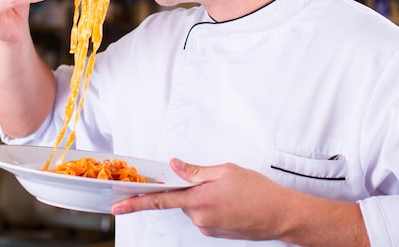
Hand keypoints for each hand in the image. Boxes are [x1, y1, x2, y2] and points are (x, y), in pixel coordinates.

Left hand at [111, 159, 293, 240]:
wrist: (280, 215)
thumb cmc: (258, 191)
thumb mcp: (225, 171)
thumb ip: (195, 170)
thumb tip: (174, 165)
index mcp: (199, 200)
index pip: (160, 201)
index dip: (136, 202)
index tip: (118, 206)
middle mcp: (200, 218)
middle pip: (180, 200)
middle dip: (189, 188)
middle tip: (214, 181)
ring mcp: (207, 228)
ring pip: (193, 207)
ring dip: (203, 197)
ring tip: (230, 191)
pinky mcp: (215, 233)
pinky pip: (203, 215)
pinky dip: (210, 205)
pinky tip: (230, 200)